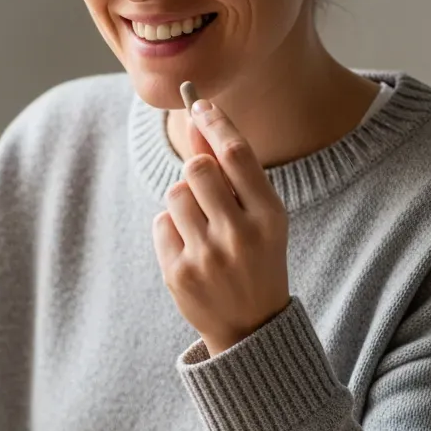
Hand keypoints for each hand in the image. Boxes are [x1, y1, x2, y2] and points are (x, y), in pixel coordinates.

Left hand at [153, 100, 289, 355]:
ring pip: (175, 194)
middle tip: (205, 187)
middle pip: (197, 168)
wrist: (250, 327)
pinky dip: (171, 229)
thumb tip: (202, 123)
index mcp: (270, 216)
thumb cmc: (256, 259)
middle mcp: (240, 234)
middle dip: (196, 168)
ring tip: (201, 226)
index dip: (215, 122)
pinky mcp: (179, 273)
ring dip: (182, 201)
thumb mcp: (261, 218)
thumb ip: (235, 174)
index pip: (236, 154)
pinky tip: (190, 250)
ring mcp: (207, 256)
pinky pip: (160, 223)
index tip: (198, 103)